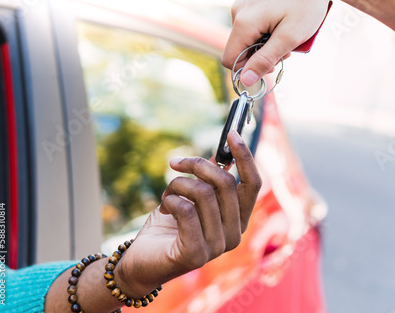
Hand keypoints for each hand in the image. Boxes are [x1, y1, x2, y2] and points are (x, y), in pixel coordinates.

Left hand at [116, 131, 261, 296]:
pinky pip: (186, 210)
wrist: (141, 260)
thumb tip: (221, 153)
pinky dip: (171, 200)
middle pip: (226, 183)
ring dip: (179, 184)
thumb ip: (209, 180)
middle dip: (198, 165)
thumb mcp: (191, 197)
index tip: (231, 133)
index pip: (253, 184)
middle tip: (176, 162)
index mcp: (239, 220)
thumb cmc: (168, 225)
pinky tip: (164, 207)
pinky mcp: (196, 254)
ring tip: (168, 192)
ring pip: (204, 193)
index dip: (245, 157)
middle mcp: (235, 235)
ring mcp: (217, 247)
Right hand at [221, 0, 338, 86]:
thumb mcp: (289, 38)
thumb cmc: (306, 3)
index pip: (230, 60)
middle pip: (240, 51)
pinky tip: (282, 25)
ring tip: (288, 35)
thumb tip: (245, 80)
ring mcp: (243, 6)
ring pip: (248, 40)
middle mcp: (237, 13)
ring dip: (267, 45)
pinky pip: (252, 28)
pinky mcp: (249, 4)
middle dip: (262, 56)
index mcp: (244, 22)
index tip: (271, 67)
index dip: (248, 71)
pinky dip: (267, 33)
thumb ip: (265, 60)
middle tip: (286, 49)